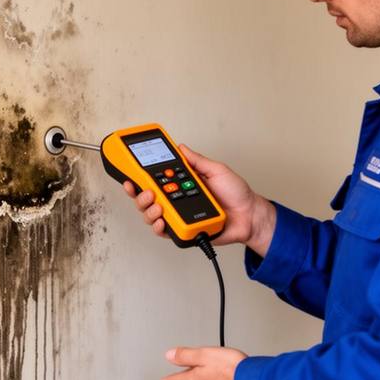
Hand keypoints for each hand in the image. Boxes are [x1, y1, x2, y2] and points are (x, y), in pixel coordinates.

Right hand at [123, 144, 276, 250]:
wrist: (249, 215)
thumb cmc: (237, 194)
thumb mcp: (217, 170)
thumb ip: (197, 161)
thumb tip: (181, 148)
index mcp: (182, 184)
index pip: (155, 180)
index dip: (139, 177)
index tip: (130, 173)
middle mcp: (176, 200)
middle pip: (147, 198)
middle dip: (140, 195)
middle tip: (149, 192)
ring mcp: (178, 216)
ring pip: (151, 215)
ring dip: (148, 210)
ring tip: (158, 206)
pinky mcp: (183, 231)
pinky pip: (164, 231)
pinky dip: (159, 227)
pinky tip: (162, 221)